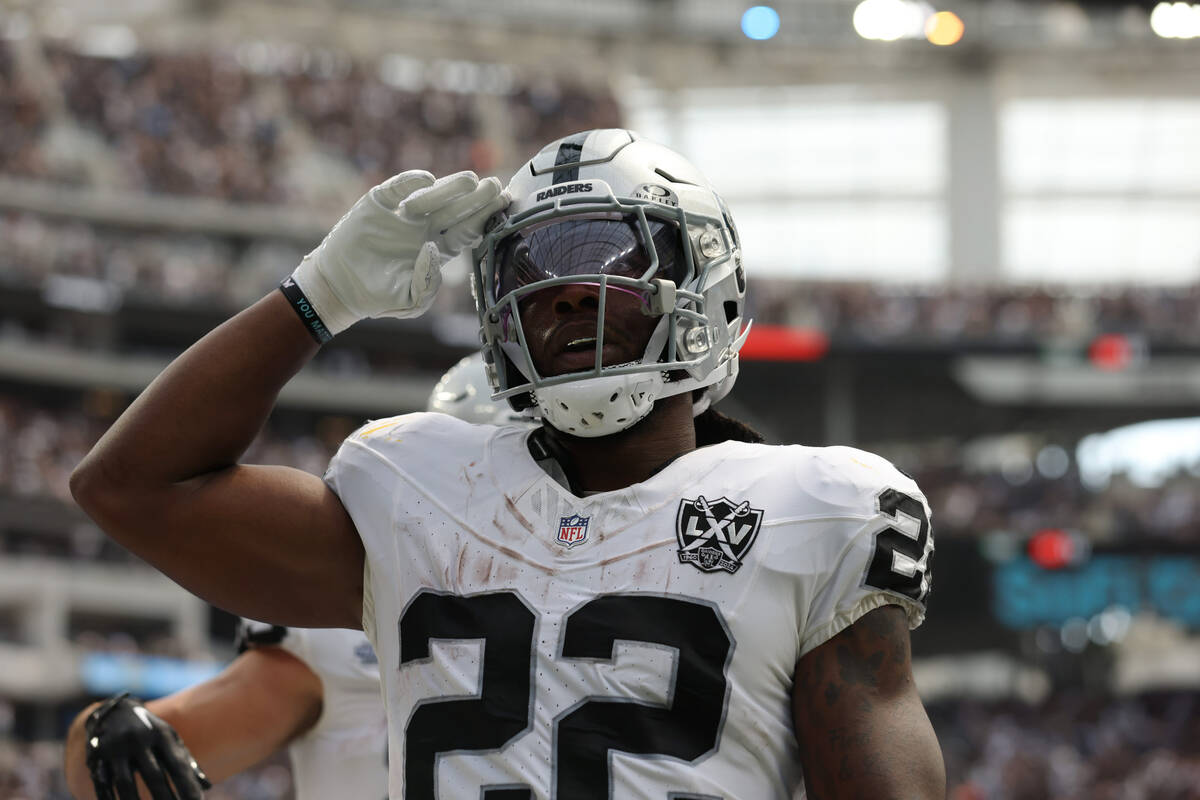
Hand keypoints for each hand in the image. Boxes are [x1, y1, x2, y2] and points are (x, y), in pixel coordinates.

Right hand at [84, 693, 211, 799]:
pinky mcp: (96, 757)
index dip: (187, 786)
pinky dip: (110, 799)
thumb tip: (207, 786)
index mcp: (161, 735)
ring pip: (125, 783)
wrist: (113, 712)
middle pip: (153, 775)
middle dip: (164, 797)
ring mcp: (116, 748)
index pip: (177, 765)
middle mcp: (139, 740)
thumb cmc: (150, 732)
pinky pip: (103, 784)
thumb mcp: (170, 739)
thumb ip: (186, 762)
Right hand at [291, 170, 507, 331]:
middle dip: (476, 198)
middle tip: (495, 185)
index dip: (485, 217)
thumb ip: (428, 283)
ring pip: (432, 197)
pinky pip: (397, 189)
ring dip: (450, 188)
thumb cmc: (378, 297)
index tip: (503, 205)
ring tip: (471, 180)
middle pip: (456, 209)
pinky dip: (410, 182)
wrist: (338, 287)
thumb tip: (433, 250)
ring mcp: (402, 214)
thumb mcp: (411, 300)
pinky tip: (427, 179)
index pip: (467, 230)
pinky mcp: (378, 204)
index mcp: (438, 249)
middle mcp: (424, 227)